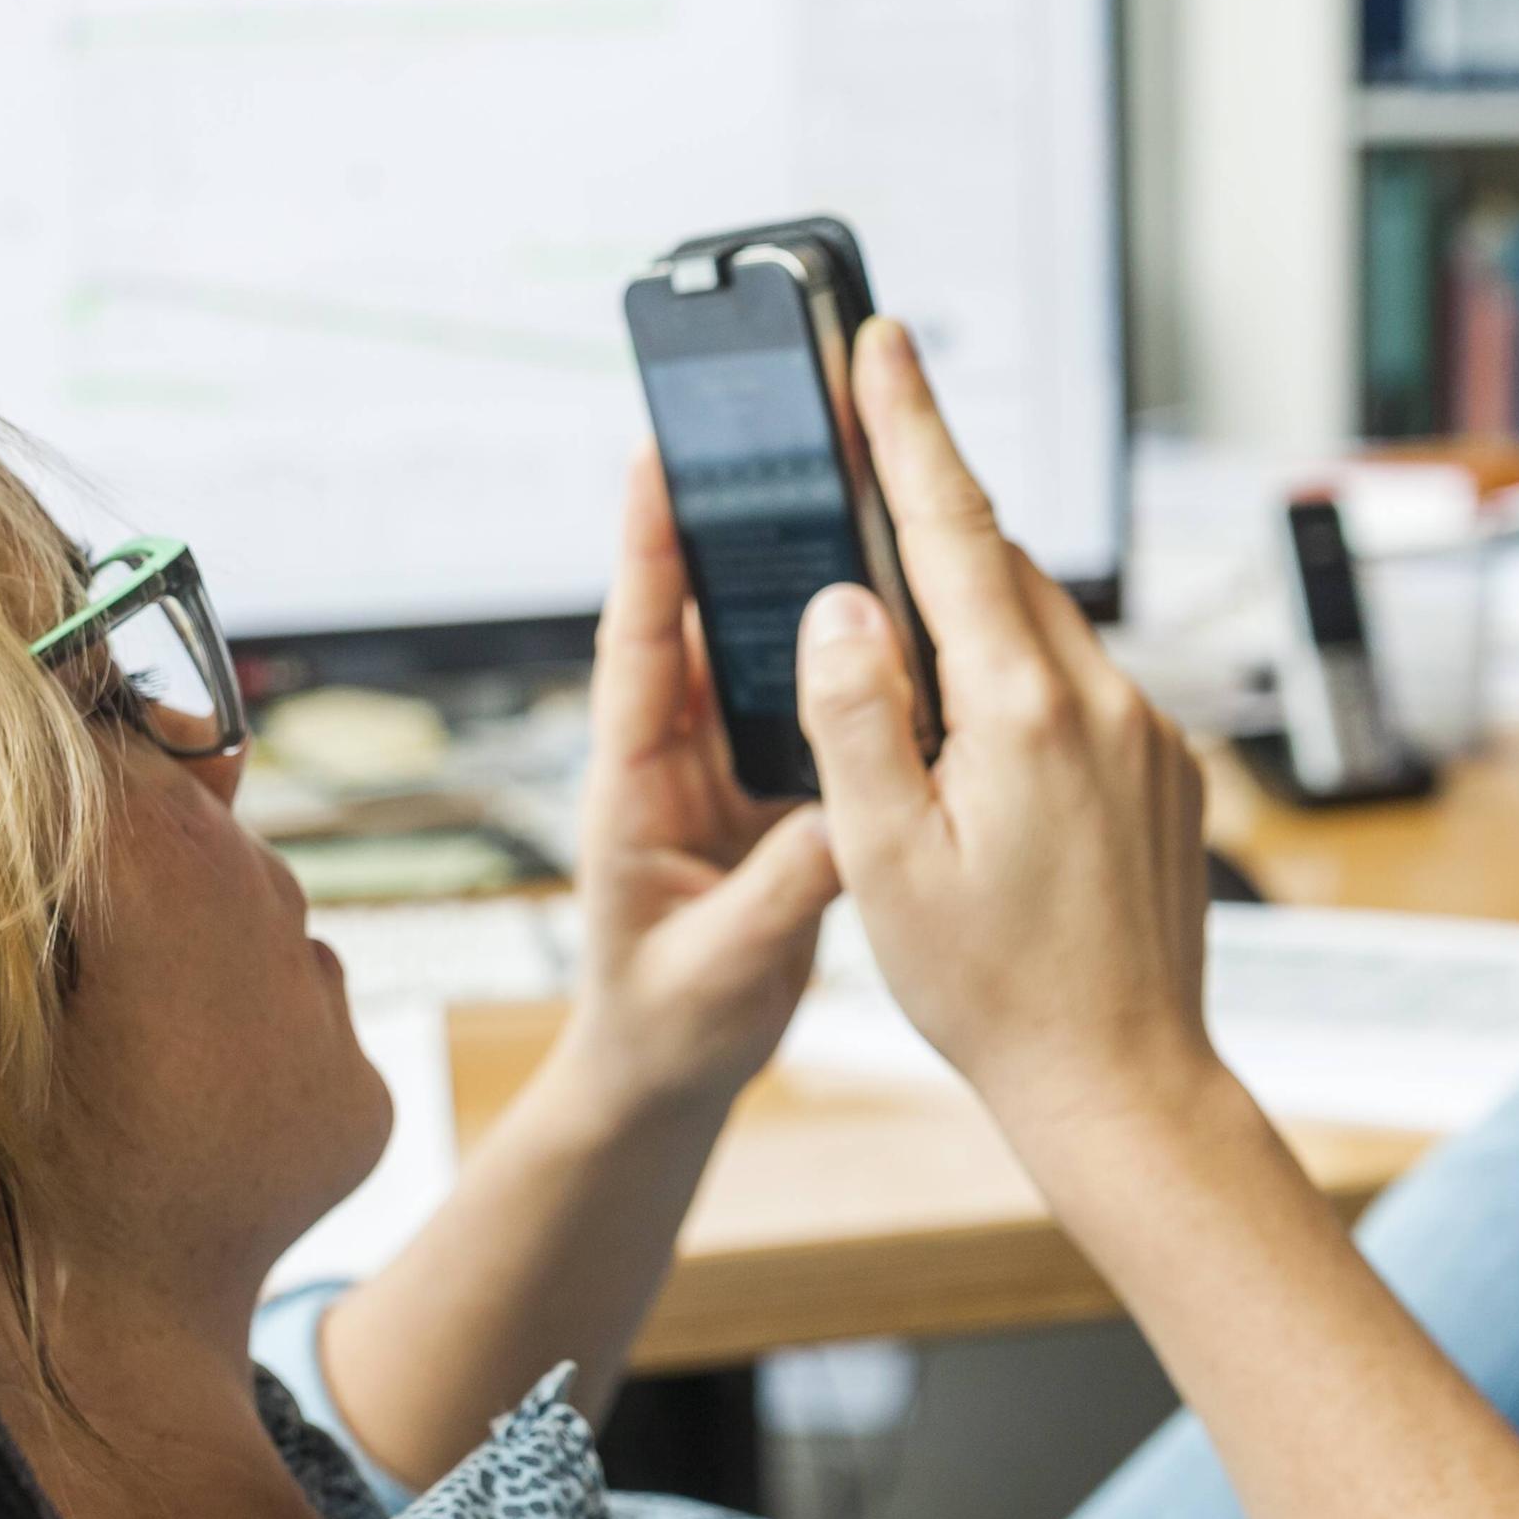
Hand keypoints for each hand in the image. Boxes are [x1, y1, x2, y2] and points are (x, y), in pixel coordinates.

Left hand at [555, 451, 841, 1119]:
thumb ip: (782, 894)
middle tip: (770, 436)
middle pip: (698, 621)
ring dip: (789, 580)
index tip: (655, 457)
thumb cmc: (666, 1032)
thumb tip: (850, 819)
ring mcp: (719, 773)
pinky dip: (838, 660)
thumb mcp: (721, 969)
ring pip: (755, 656)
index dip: (647, 551)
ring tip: (836, 492)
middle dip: (728, 527)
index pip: (637, 649)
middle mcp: (671, 762)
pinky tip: (887, 611)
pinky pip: (803, 709)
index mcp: (631, 789)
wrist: (667, 1081)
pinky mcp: (768, 797)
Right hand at [795, 318, 1217, 1134]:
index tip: (885, 344)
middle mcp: (1101, 700)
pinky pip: (1077, 688)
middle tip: (861, 485)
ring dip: (972, 621)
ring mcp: (1147, 732)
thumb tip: (842, 600)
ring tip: (904, 672)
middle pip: (998, 568)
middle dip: (928, 527)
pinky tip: (978, 754)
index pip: (955, 528)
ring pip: (1040, 630)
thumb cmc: (996, 991)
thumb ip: (857, 714)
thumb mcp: (885, 858)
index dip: (909, 427)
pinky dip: (1017, 685)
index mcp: (1023, 709)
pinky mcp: (1165, 770)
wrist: (1121, 1080)